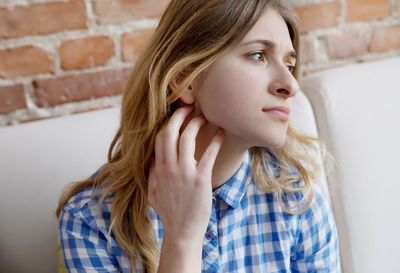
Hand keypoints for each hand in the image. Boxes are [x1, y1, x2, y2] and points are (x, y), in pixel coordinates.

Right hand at [148, 106, 223, 241]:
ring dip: (196, 124)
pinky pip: (209, 154)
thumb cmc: (169, 213)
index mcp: (159, 169)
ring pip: (187, 138)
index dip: (167, 123)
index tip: (176, 116)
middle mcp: (170, 168)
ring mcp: (185, 173)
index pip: (159, 138)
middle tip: (190, 108)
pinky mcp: (201, 179)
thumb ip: (152, 174)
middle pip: (170, 132)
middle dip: (179, 116)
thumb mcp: (153, 193)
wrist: (182, 232)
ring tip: (205, 118)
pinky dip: (216, 141)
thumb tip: (153, 158)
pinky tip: (221, 133)